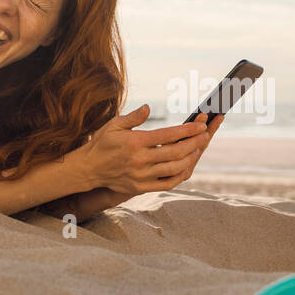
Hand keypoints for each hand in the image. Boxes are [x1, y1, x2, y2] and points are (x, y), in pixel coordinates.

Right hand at [105, 112, 223, 197]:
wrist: (89, 168)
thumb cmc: (102, 143)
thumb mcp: (114, 125)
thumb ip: (133, 117)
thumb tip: (148, 108)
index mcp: (135, 142)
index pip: (168, 135)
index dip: (187, 130)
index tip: (201, 125)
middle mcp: (140, 160)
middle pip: (176, 152)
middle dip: (194, 142)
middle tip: (205, 135)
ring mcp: (141, 175)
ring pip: (175, 168)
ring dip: (190, 158)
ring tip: (198, 148)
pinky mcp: (141, 187)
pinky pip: (167, 183)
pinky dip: (180, 175)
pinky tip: (187, 166)